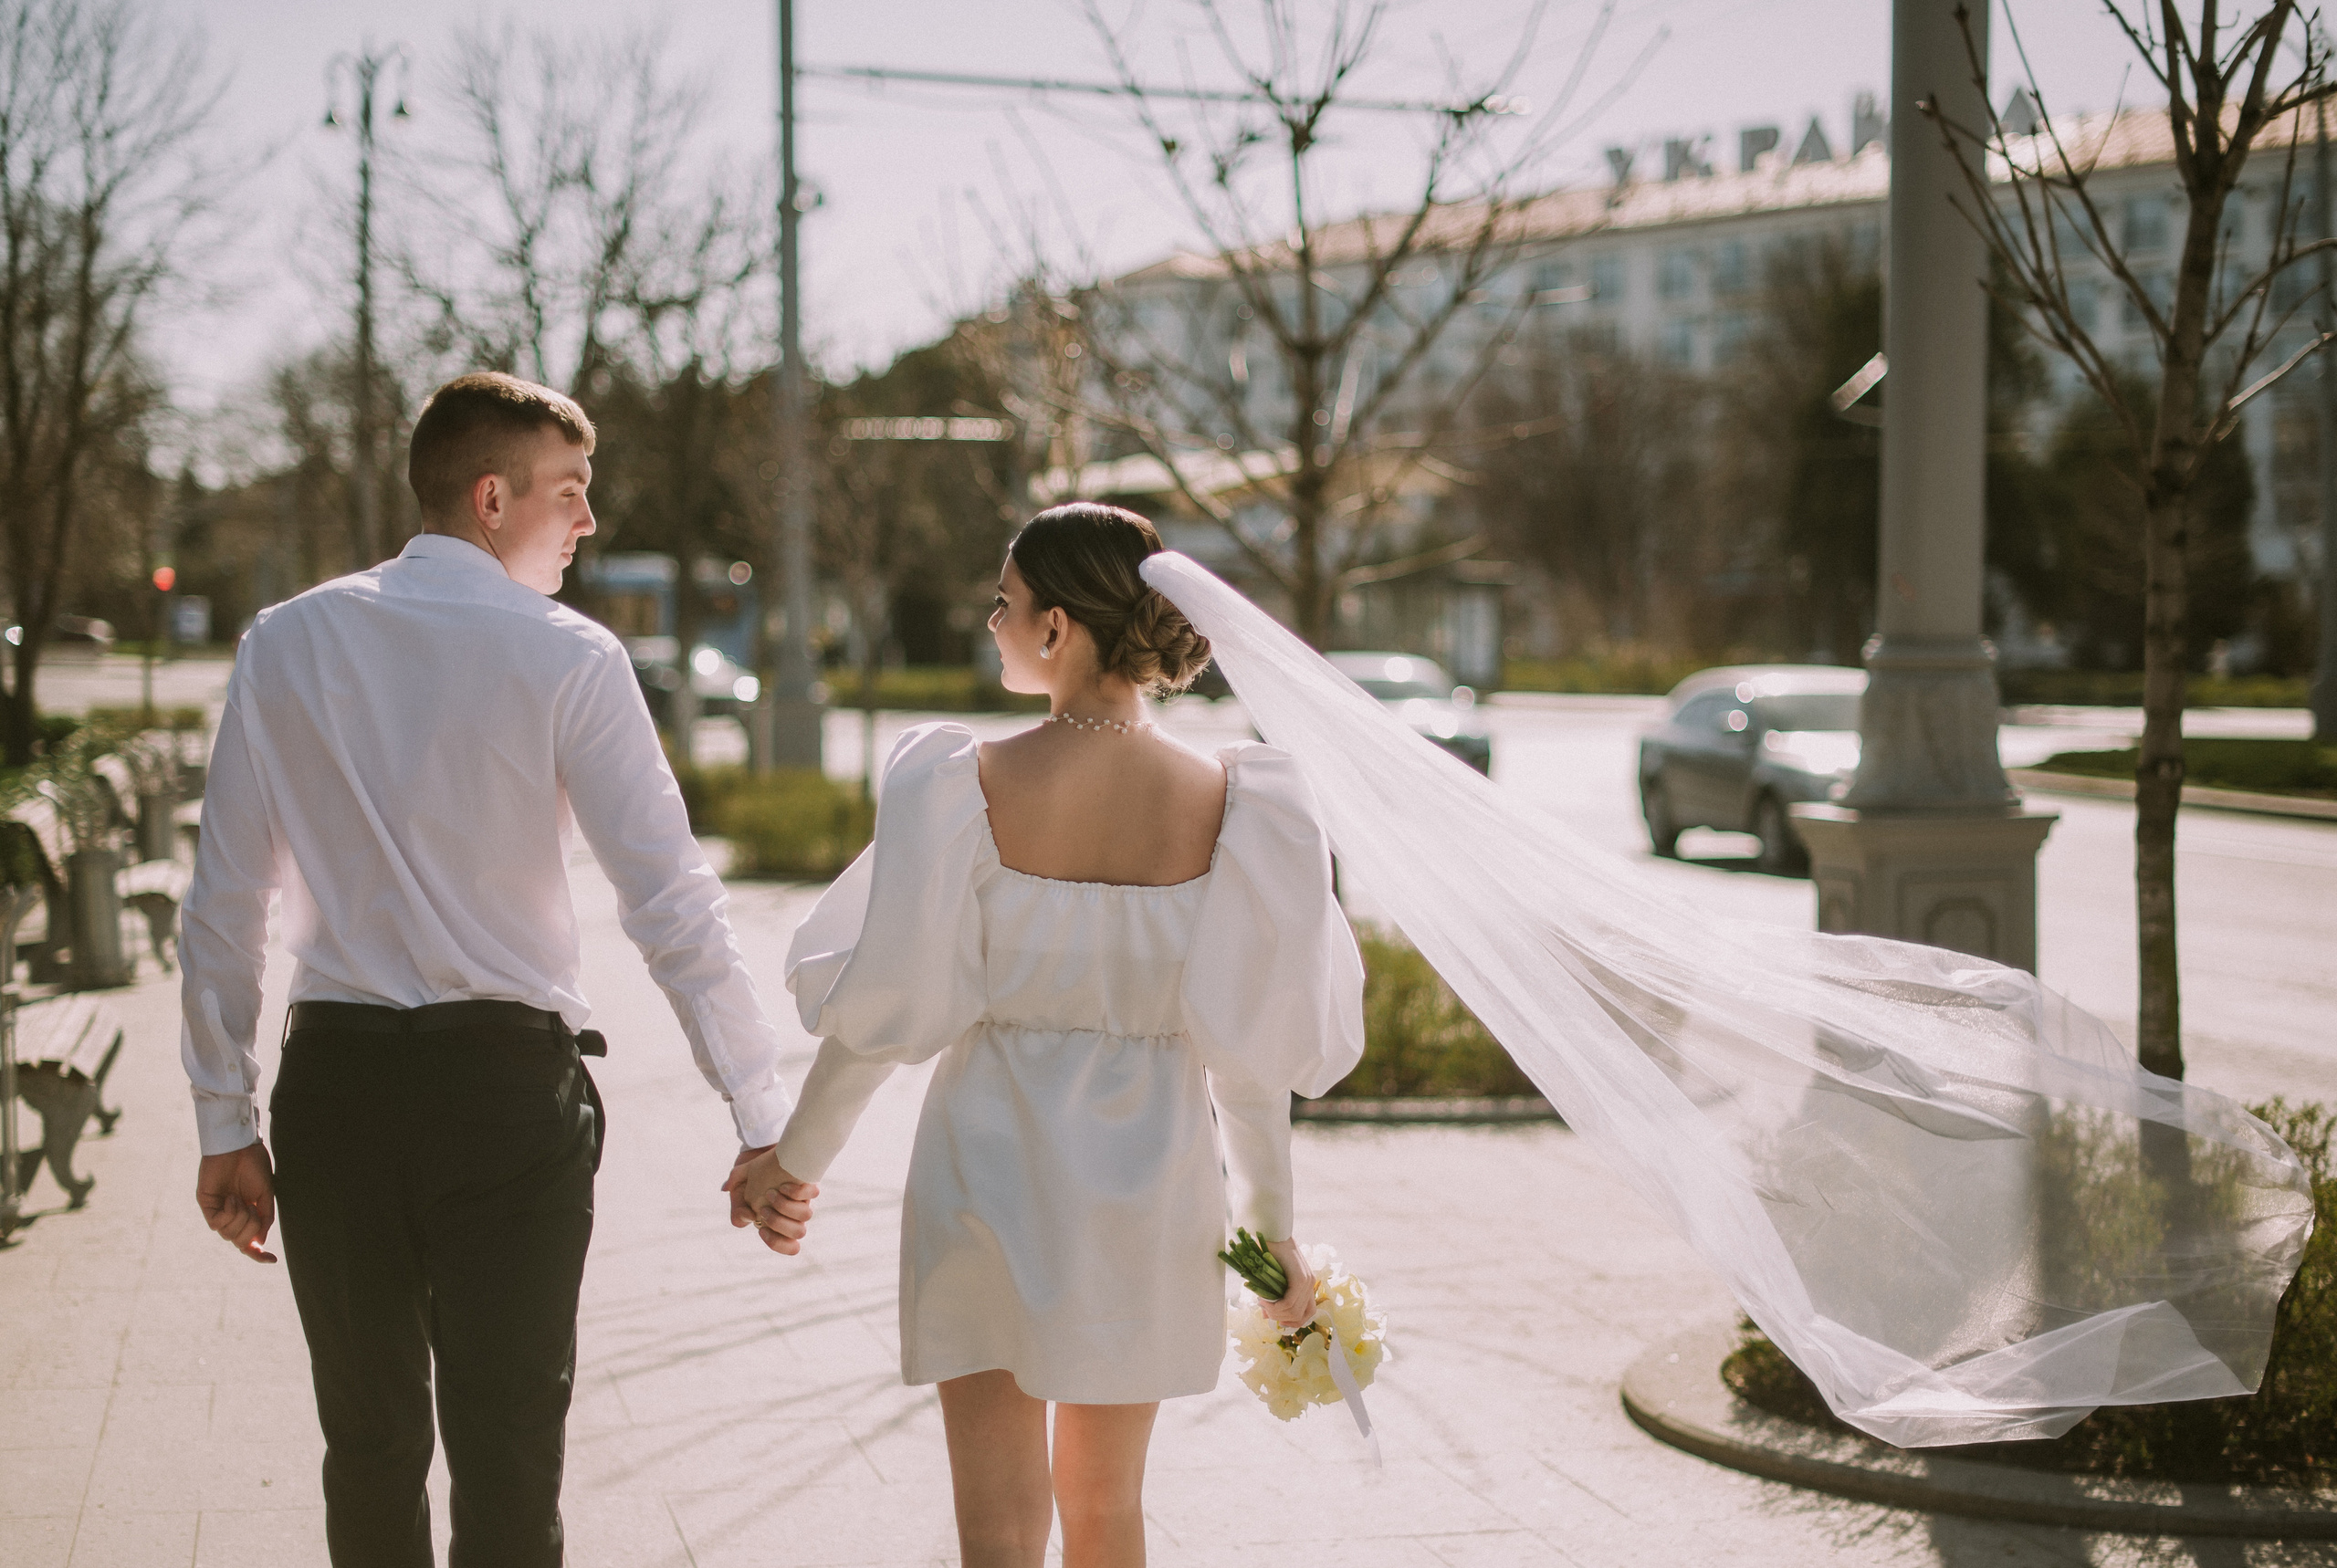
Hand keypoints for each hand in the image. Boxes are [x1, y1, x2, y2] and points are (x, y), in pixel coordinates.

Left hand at [196, 1142, 277, 1263]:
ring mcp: (219, 1211)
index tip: (272, 1260)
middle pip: (240, 1241)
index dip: (259, 1254)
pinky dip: (228, 1214)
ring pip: (228, 1235)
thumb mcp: (266, 1195)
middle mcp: (232, 1216)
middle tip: (254, 1210)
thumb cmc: (254, 1166)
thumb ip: (264, 1219)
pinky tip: (231, 1198)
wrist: (240, 1148)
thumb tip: (258, 1242)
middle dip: (250, 1230)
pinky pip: (216, 1224)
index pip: (250, 1241)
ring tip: (241, 1200)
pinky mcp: (207, 1205)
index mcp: (248, 1214)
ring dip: (240, 1219)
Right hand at [721, 1148, 817, 1254]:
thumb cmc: (754, 1173)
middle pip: (798, 1233)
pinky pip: (812, 1195)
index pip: (789, 1245)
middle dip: (778, 1224)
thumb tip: (746, 1218)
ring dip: (785, 1207)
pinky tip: (784, 1185)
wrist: (765, 1149)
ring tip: (771, 1193)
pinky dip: (796, 1193)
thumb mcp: (741, 1191)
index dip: (777, 1243)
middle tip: (764, 1209)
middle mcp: (794, 1212)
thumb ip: (738, 1207)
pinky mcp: (809, 1183)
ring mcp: (802, 1198)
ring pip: (807, 1216)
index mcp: (778, 1220)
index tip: (762, 1230)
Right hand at [1261, 1235, 1317, 1329]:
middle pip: (1300, 1316)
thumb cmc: (1270, 1253)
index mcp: (1306, 1285)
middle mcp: (1310, 1284)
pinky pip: (1289, 1302)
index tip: (1278, 1321)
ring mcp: (1307, 1282)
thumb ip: (1272, 1298)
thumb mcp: (1272, 1280)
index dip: (1294, 1322)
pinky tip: (1264, 1301)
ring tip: (1263, 1304)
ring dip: (1276, 1313)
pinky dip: (1275, 1306)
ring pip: (1294, 1311)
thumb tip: (1266, 1315)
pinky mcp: (1300, 1279)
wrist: (1274, 1234)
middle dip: (1281, 1319)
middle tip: (1266, 1311)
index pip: (1308, 1314)